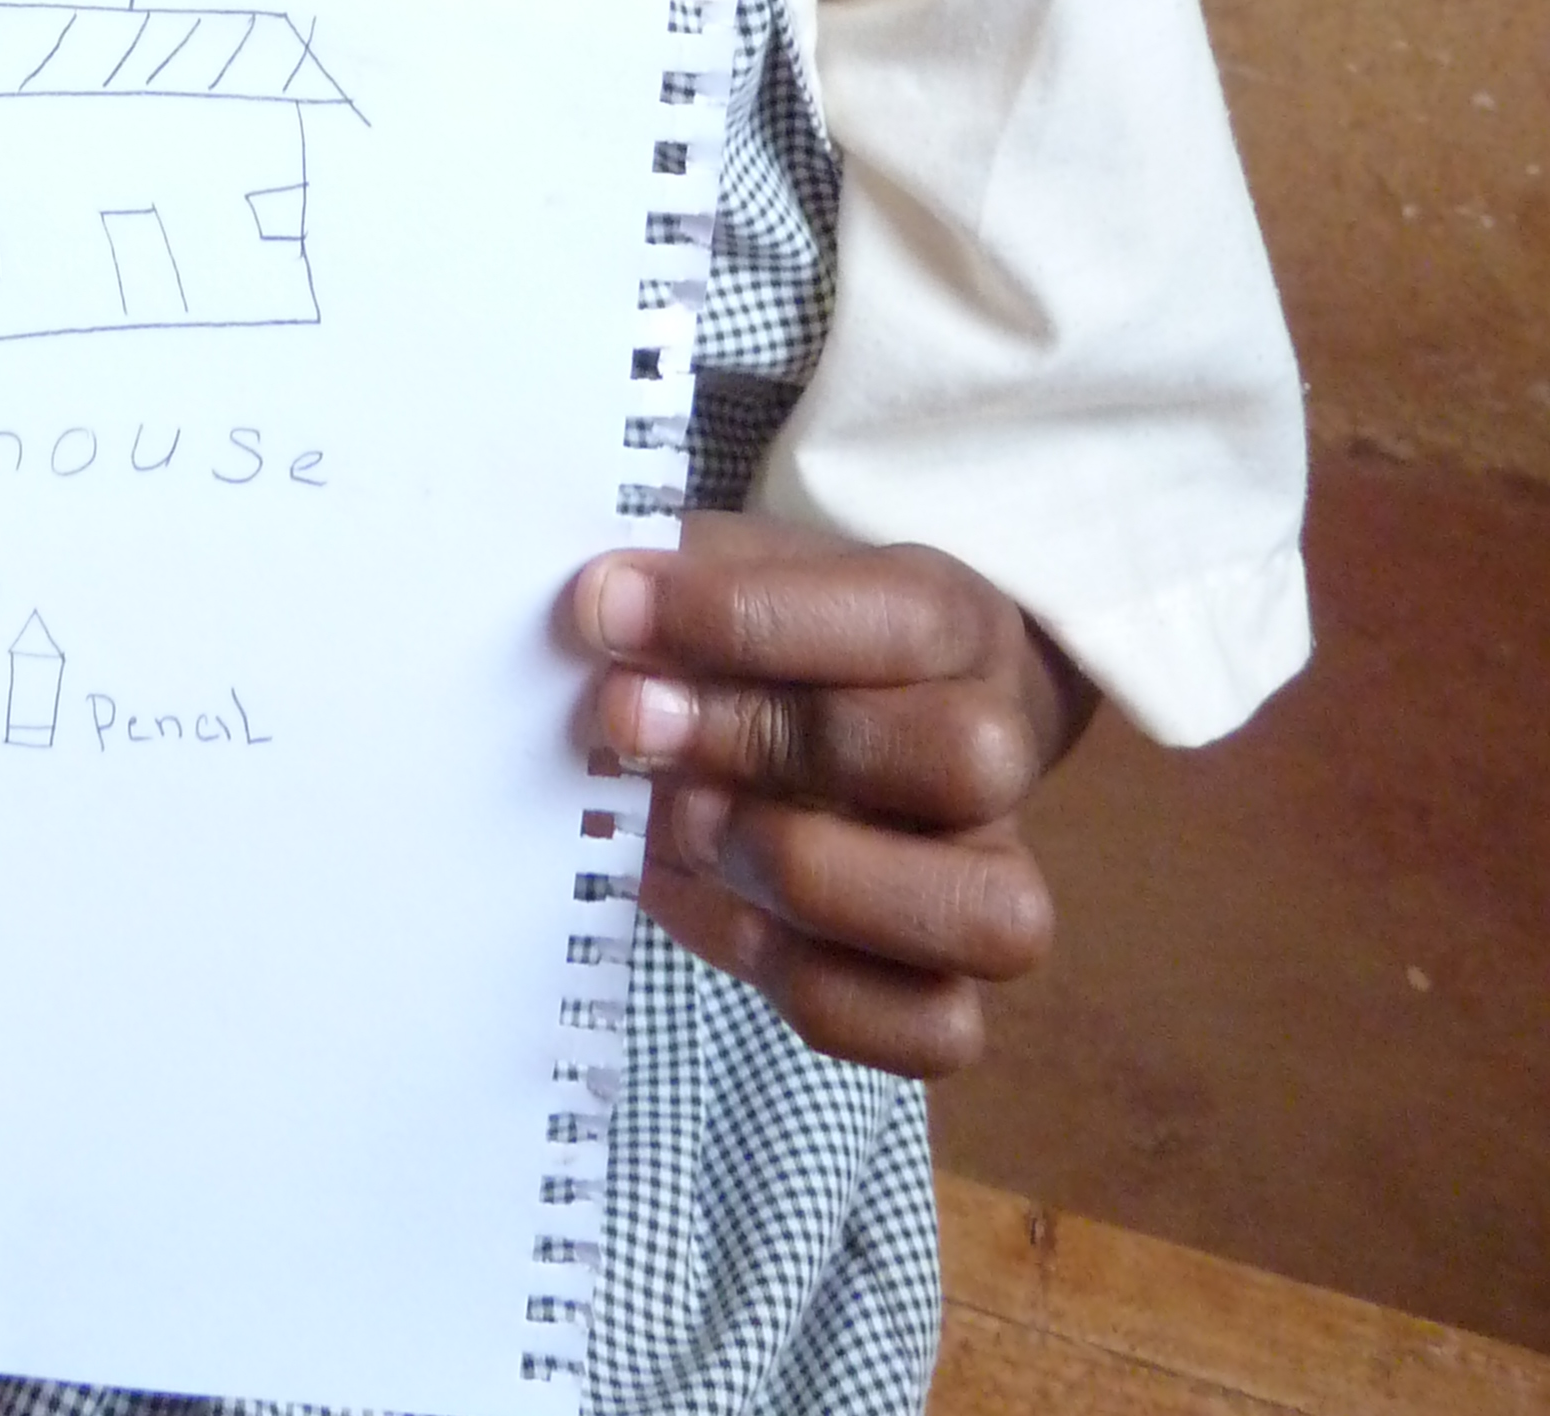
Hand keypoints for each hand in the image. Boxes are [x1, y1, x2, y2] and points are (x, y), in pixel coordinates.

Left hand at [565, 513, 1094, 1078]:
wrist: (849, 721)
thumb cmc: (778, 637)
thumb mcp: (736, 573)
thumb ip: (684, 586)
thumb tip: (601, 617)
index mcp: (957, 624)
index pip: (906, 618)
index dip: (745, 617)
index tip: (606, 609)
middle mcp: (1004, 754)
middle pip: (963, 760)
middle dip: (769, 743)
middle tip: (633, 724)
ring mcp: (991, 882)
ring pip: (988, 916)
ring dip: (805, 876)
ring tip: (681, 825)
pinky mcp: (952, 993)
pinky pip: (932, 1032)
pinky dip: (801, 981)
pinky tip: (697, 900)